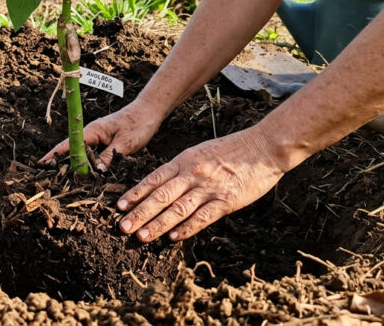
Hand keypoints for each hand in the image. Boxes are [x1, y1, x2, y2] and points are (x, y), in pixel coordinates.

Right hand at [38, 101, 162, 170]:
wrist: (150, 112)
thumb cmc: (138, 124)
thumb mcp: (125, 143)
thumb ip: (109, 157)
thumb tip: (95, 172)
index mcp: (92, 131)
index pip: (68, 144)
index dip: (54, 155)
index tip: (40, 164)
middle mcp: (92, 135)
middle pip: (72, 151)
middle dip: (61, 164)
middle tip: (49, 181)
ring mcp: (98, 140)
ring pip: (83, 155)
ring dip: (76, 167)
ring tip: (64, 183)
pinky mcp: (105, 144)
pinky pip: (93, 156)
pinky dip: (88, 166)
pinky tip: (87, 177)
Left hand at [116, 127, 289, 242]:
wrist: (264, 147)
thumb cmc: (232, 151)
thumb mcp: (201, 153)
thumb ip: (182, 169)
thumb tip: (162, 188)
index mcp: (184, 160)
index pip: (153, 179)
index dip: (135, 194)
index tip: (119, 207)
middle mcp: (192, 173)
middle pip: (160, 196)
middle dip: (139, 213)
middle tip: (122, 227)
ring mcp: (209, 187)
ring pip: (177, 208)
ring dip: (157, 224)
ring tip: (141, 237)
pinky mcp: (226, 200)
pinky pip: (203, 217)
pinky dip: (187, 228)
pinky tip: (173, 238)